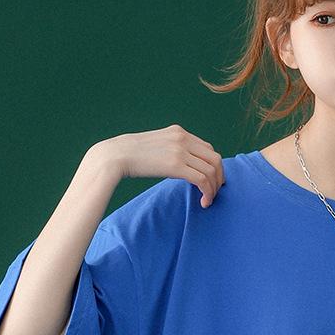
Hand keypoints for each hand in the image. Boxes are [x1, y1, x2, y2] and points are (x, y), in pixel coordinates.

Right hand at [94, 124, 225, 206]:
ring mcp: (180, 150)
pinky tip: (203, 202)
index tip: (211, 181)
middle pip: (215, 158)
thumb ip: (172, 150)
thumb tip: (182, 165)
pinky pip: (203, 180)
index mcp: (179, 132)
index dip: (214, 166)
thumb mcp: (156, 145)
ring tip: (208, 199)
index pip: (208, 148)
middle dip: (219, 177)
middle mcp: (183, 138)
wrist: (115, 155)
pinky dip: (208, 193)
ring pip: (212, 170)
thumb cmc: (131, 155)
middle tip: (214, 192)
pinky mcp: (176, 165)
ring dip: (214, 188)